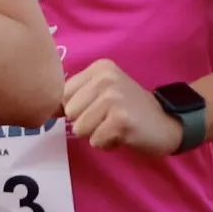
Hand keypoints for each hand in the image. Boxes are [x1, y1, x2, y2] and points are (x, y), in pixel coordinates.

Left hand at [64, 58, 185, 153]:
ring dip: (97, 134)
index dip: (78, 109)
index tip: (101, 108)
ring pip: (79, 129)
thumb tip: (45, 108)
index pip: (63, 96)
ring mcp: (114, 98)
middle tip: (111, 118)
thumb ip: (76, 95)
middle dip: (87, 123)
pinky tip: (124, 134)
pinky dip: (108, 143)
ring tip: (117, 125)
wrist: (167, 123)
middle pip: (69, 113)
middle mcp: (106, 78)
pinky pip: (95, 141)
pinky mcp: (121, 120)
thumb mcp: (102, 92)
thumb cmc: (129, 110)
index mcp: (99, 68)